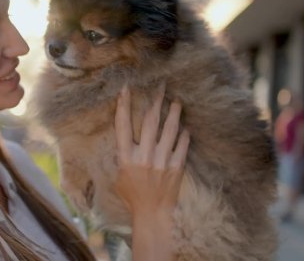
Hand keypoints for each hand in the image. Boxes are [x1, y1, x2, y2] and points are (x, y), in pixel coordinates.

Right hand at [114, 83, 189, 217]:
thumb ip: (122, 156)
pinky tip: (185, 127)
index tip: (126, 89)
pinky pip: (181, 146)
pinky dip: (183, 135)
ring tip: (176, 102)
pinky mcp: (176, 168)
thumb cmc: (133, 197)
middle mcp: (144, 158)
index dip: (123, 106)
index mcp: (126, 158)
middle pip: (149, 122)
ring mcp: (161, 162)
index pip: (122, 126)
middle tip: (160, 88)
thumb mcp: (119, 176)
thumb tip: (125, 137)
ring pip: (168, 130)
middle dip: (155, 102)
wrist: (152, 215)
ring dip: (173, 114)